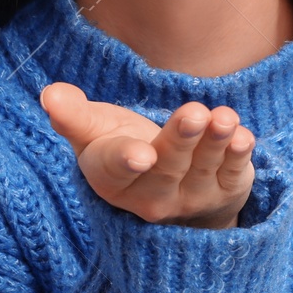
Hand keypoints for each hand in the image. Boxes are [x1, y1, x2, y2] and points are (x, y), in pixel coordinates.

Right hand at [39, 82, 256, 228]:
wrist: (168, 185)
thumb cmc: (123, 146)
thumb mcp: (96, 132)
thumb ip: (73, 115)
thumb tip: (49, 94)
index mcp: (112, 180)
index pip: (115, 171)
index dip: (126, 161)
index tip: (140, 154)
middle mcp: (152, 197)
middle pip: (167, 168)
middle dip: (180, 141)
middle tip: (193, 113)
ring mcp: (191, 198)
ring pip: (203, 169)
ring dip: (214, 143)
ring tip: (223, 116)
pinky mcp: (225, 192)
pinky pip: (233, 174)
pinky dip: (238, 156)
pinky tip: (243, 135)